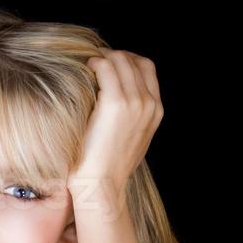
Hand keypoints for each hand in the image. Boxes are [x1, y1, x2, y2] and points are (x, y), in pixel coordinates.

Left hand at [67, 50, 163, 211]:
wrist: (102, 185)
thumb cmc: (110, 168)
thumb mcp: (132, 140)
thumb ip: (134, 118)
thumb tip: (120, 105)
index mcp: (156, 112)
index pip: (147, 68)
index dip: (127, 61)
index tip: (110, 64)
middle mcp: (149, 104)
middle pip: (134, 60)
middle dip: (114, 57)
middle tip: (95, 62)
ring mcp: (134, 102)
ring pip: (120, 60)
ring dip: (103, 59)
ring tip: (89, 67)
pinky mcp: (115, 103)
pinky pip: (105, 67)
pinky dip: (95, 64)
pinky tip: (85, 70)